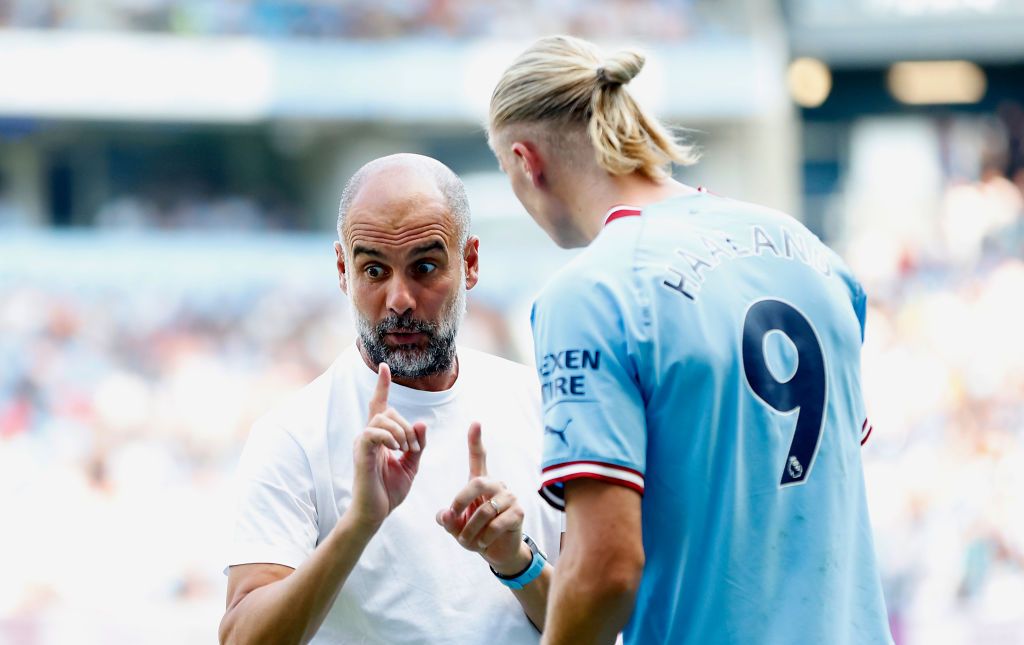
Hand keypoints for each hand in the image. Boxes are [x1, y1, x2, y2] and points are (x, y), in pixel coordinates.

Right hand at [349, 363, 427, 529]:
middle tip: (414, 447)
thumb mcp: (412, 465)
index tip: (384, 366)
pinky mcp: (361, 452)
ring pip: (382, 419)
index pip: (380, 405)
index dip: (382, 386)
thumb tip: (421, 423)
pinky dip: (389, 437)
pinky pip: (373, 432)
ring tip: (407, 450)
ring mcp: (363, 443)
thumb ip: (417, 444)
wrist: (375, 513)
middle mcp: (369, 436)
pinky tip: (397, 449)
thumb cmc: (390, 490)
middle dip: (406, 425)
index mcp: (381, 437)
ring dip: (401, 431)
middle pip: (387, 411)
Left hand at [436, 422, 530, 575]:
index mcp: (481, 483)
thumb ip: (447, 519)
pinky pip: (497, 523)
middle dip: (461, 500)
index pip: (479, 458)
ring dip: (470, 529)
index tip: (475, 423)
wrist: (497, 552)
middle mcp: (497, 485)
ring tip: (466, 541)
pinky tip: (482, 543)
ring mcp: (510, 498)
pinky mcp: (518, 513)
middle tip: (452, 516)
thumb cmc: (475, 533)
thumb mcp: (456, 527)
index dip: (476, 441)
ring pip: (485, 509)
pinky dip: (484, 536)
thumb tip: (445, 514)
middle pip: (478, 482)